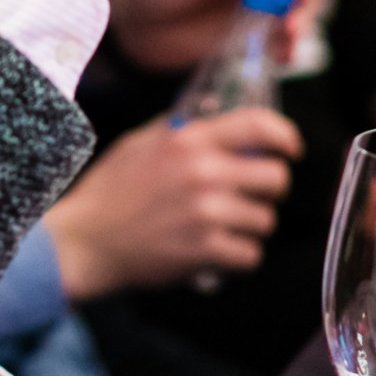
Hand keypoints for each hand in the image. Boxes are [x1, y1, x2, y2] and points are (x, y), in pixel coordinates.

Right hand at [43, 108, 301, 299]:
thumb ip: (181, 130)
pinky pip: (250, 254)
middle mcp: (204, 173)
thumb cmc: (109, 191)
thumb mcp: (140, 143)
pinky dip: (237, 255)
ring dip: (250, 225)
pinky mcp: (205, 252)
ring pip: (265, 220)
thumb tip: (219, 120)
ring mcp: (207, 214)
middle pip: (276, 178)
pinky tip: (214, 250)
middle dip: (268, 188)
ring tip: (222, 226)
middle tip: (250, 195)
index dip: (285, 136)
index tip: (290, 149)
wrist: (84, 241)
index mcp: (189, 140)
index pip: (259, 125)